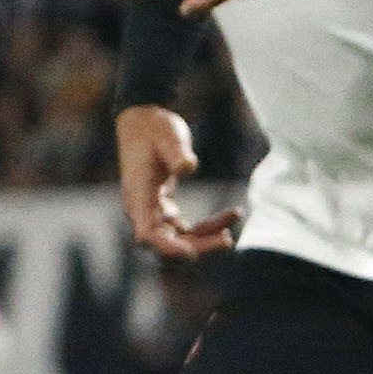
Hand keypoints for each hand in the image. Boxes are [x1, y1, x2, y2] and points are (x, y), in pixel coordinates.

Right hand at [114, 104, 239, 261]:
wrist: (143, 120)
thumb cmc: (154, 127)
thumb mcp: (167, 136)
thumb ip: (176, 152)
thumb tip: (187, 168)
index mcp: (137, 195)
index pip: (147, 233)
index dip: (166, 247)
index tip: (190, 253)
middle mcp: (141, 208)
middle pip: (165, 242)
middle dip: (196, 246)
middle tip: (227, 239)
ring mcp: (152, 210)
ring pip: (179, 238)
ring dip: (206, 236)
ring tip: (235, 217)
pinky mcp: (163, 208)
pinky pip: (186, 227)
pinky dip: (208, 225)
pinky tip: (233, 213)